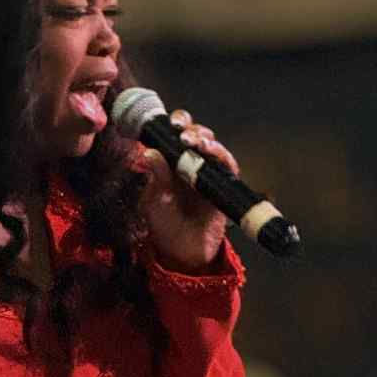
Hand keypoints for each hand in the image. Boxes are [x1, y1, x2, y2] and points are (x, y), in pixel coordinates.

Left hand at [137, 109, 235, 271]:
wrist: (183, 253)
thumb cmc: (165, 226)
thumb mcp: (155, 201)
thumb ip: (156, 178)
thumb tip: (150, 152)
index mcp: (170, 163)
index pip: (172, 136)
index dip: (173, 125)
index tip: (169, 124)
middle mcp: (190, 163)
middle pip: (194, 135)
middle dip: (190, 128)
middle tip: (182, 131)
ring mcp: (208, 173)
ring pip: (211, 146)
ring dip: (205, 140)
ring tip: (196, 142)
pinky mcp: (223, 185)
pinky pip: (226, 165)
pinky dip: (221, 156)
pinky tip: (212, 153)